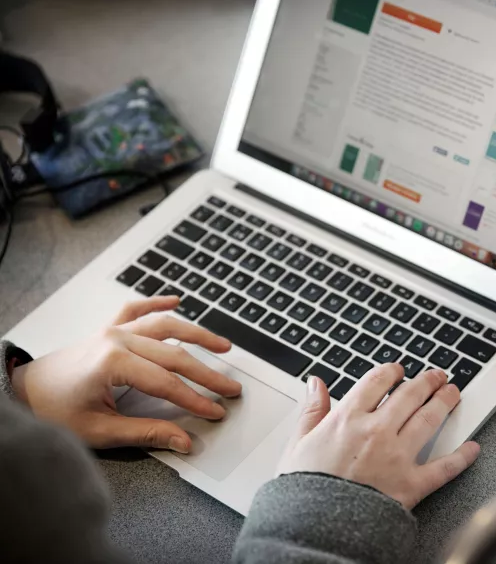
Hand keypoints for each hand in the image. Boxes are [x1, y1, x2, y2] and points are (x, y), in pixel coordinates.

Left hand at [11, 296, 241, 452]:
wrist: (20, 394)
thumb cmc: (53, 412)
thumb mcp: (100, 430)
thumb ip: (146, 432)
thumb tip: (184, 440)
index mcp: (114, 363)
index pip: (168, 383)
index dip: (196, 399)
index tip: (216, 411)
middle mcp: (116, 340)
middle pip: (175, 355)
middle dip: (207, 374)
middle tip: (230, 388)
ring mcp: (112, 331)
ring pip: (164, 327)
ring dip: (197, 334)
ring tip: (223, 345)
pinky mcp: (107, 329)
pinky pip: (135, 309)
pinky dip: (155, 302)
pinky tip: (175, 299)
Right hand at [279, 364, 479, 508]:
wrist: (315, 530)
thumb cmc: (304, 491)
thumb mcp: (297, 444)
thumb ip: (311, 411)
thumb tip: (316, 384)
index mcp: (347, 419)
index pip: (377, 380)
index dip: (392, 371)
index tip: (398, 370)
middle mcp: (376, 431)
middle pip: (410, 394)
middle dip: (427, 380)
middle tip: (437, 376)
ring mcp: (397, 456)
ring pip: (429, 419)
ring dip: (445, 401)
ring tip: (452, 393)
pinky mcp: (411, 484)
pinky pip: (444, 467)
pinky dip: (463, 456)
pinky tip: (472, 448)